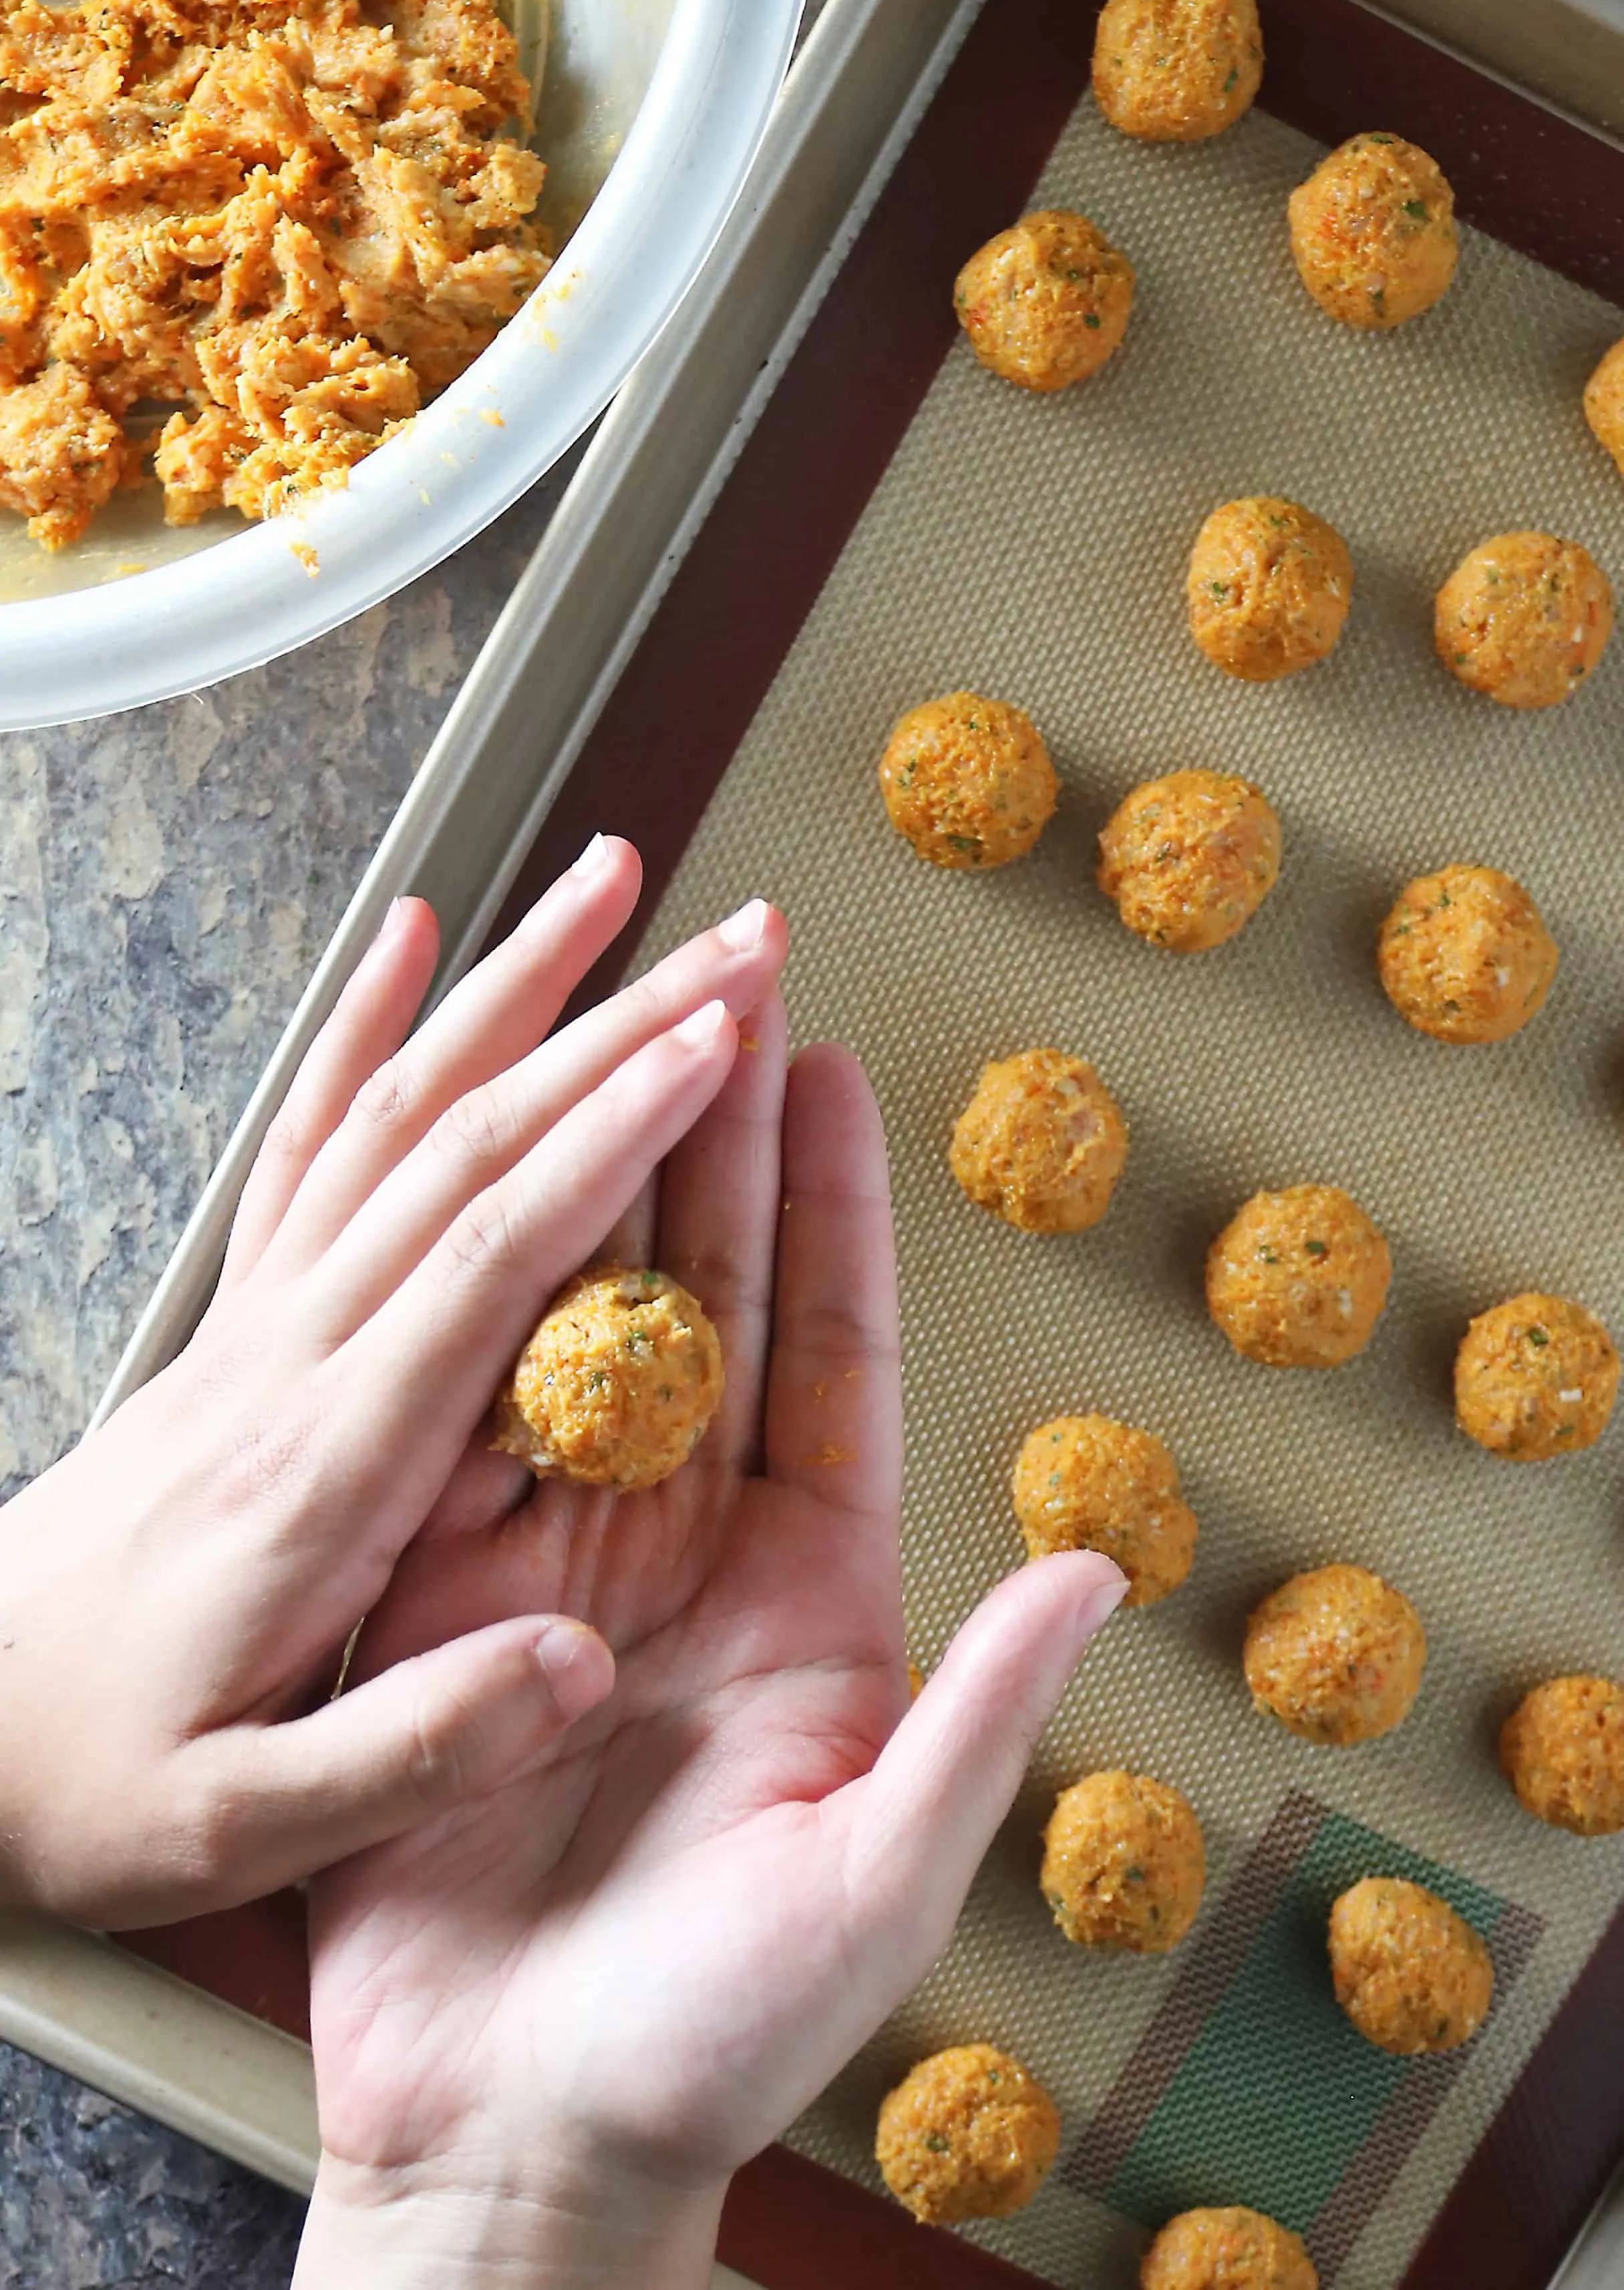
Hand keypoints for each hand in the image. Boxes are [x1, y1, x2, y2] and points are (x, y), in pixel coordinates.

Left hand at [0, 837, 784, 1927]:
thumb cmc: (98, 1780)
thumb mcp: (242, 1828)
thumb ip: (411, 1749)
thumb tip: (578, 1668)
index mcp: (330, 1468)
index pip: (493, 1258)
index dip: (610, 1141)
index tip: (714, 1048)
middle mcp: (298, 1358)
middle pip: (470, 1147)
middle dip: (614, 1026)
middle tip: (734, 940)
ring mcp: (262, 1320)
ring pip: (400, 1109)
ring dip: (511, 985)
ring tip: (606, 877)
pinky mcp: (241, 1318)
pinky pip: (306, 1141)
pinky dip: (361, 1029)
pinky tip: (406, 943)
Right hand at [298, 999, 1127, 2288]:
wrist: (522, 2135)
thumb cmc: (719, 2039)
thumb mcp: (882, 1876)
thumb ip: (981, 1716)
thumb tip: (1095, 1571)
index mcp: (812, 1592)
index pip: (827, 1357)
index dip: (829, 1210)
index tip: (831, 1075)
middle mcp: (693, 1551)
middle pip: (704, 1308)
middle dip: (711, 1146)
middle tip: (716, 987)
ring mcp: (565, 1561)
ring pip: (581, 1332)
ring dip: (592, 1187)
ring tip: (602, 1043)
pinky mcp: (448, 1597)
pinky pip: (458, 1425)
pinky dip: (469, 1311)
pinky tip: (475, 1197)